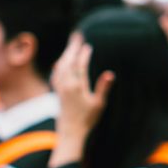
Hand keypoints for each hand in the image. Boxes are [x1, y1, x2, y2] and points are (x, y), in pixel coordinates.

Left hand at [48, 33, 113, 167]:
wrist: (71, 133)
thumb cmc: (87, 120)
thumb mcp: (99, 104)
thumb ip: (103, 87)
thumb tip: (110, 74)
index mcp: (77, 86)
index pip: (80, 65)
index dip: (84, 54)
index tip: (88, 46)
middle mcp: (66, 85)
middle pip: (68, 61)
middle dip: (72, 47)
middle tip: (77, 35)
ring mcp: (60, 88)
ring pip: (60, 66)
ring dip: (66, 54)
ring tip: (72, 45)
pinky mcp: (57, 92)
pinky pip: (56, 74)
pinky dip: (59, 65)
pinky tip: (61, 62)